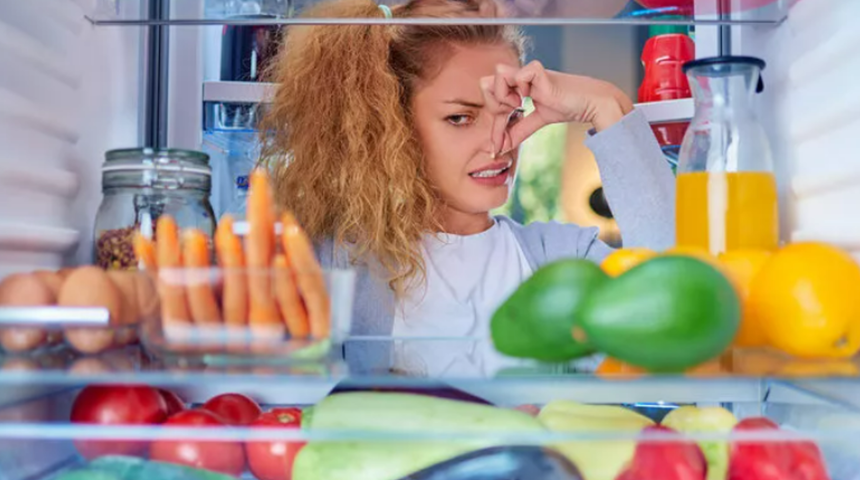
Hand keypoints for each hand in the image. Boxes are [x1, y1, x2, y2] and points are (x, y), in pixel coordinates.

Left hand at [480, 61, 633, 155]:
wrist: (590, 103)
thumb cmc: (568, 106)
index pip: (492, 102)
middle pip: (485, 83)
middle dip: (494, 107)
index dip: (493, 127)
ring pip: (497, 74)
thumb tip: (501, 147)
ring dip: (505, 96)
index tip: (498, 147)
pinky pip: (518, 74)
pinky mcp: (539, 71)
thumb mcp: (537, 121)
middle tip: (512, 117)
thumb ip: (519, 130)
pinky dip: (521, 88)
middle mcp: (520, 76)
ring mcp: (528, 71)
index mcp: (518, 85)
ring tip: (522, 104)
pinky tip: (532, 97)